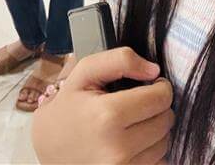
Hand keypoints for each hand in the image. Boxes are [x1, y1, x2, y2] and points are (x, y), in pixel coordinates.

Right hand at [32, 47, 173, 164]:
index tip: (149, 85)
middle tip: (137, 104)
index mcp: (107, 115)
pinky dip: (151, 152)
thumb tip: (154, 70)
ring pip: (165, 143)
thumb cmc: (67, 109)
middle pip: (166, 121)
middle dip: (157, 108)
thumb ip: (120, 60)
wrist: (47, 150)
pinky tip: (132, 143)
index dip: (160, 87)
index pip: (160, 98)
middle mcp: (117, 148)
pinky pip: (159, 163)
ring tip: (133, 123)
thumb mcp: (84, 73)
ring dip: (155, 130)